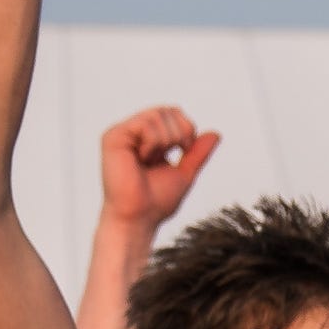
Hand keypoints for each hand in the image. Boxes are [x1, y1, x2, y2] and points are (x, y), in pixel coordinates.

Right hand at [98, 106, 221, 226]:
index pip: (173, 114)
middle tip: (164, 158)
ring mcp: (122, 134)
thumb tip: (215, 134)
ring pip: (158, 114)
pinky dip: (153, 143)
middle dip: (178, 134)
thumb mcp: (185, 173)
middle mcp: (132, 133)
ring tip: (150, 161)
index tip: (182, 152)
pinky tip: (143, 159)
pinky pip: (145, 124)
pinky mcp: (113, 137)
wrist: (139, 218)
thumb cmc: (156, 202)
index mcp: (146, 139)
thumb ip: (197, 153)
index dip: (187, 129)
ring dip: (165, 141)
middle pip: (168, 110)